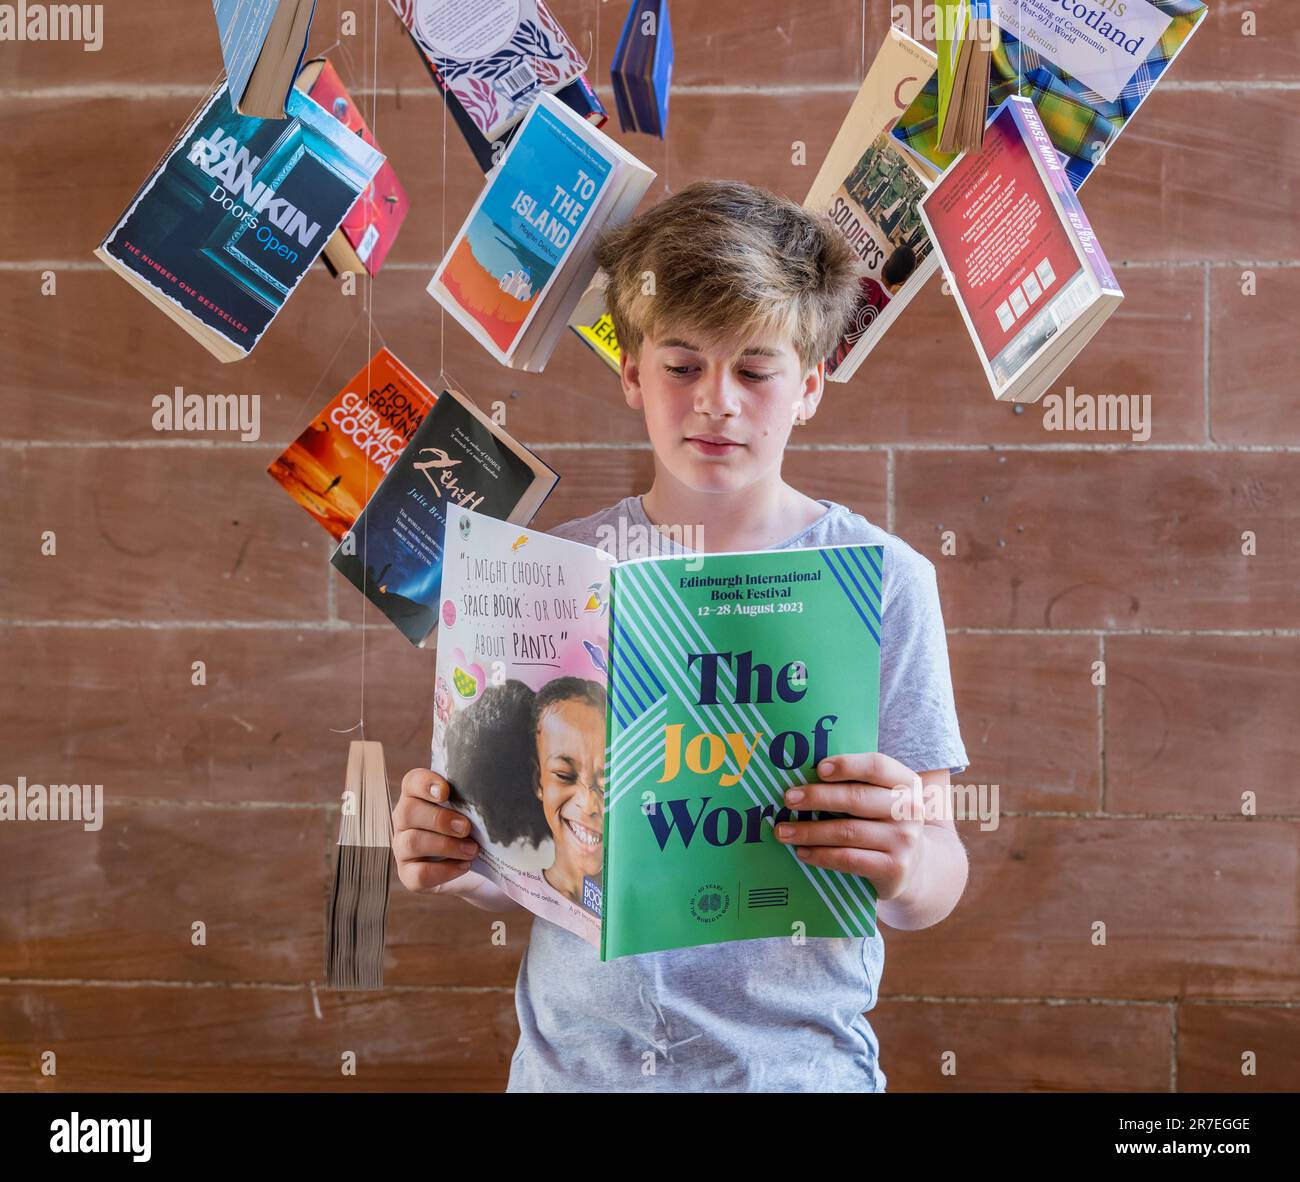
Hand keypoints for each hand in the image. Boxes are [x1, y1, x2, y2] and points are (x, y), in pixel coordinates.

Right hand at [392, 769, 480, 892]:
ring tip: (472, 849)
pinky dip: (445, 870)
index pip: (412, 782)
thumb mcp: (472, 810)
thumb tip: (495, 785)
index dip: (425, 784)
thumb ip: (473, 798)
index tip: (446, 791)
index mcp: (417, 796)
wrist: (473, 865)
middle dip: (439, 819)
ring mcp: (402, 848)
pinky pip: (419, 873)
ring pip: (412, 842)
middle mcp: (404, 820)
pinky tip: (464, 865)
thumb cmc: (471, 828)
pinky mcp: (408, 874)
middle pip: (408, 812)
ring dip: (445, 845)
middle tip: (466, 827)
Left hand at [774, 752, 927, 901]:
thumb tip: (802, 778)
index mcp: (905, 783)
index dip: (847, 765)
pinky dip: (821, 855)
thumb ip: (855, 784)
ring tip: (783, 831)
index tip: (818, 768)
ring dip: (810, 831)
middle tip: (788, 799)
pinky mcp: (894, 869)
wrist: (915, 867)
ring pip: (848, 831)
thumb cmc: (884, 823)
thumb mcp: (881, 798)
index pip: (876, 766)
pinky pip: (849, 859)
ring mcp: (904, 841)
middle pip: (857, 798)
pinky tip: (802, 852)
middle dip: (817, 797)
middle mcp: (909, 809)